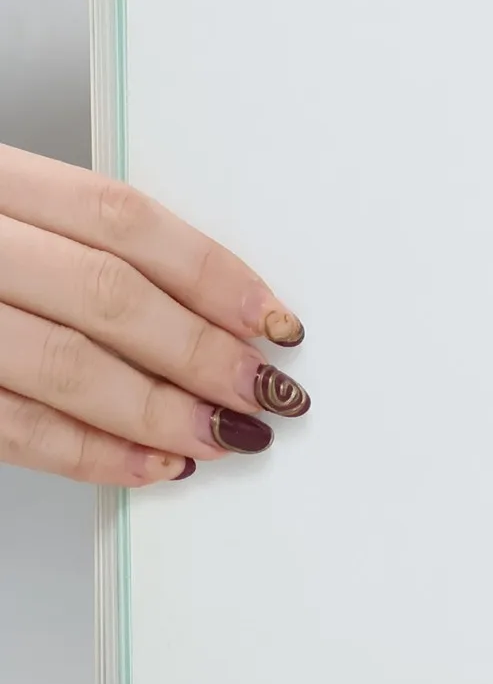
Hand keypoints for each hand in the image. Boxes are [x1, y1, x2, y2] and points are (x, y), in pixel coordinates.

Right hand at [0, 145, 307, 484]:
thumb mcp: (7, 222)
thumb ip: (81, 249)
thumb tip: (212, 311)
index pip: (122, 218)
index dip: (211, 273)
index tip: (274, 319)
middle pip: (106, 293)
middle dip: (201, 351)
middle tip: (265, 389)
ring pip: (64, 363)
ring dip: (160, 409)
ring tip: (225, 432)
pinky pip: (11, 426)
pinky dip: (91, 453)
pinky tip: (151, 465)